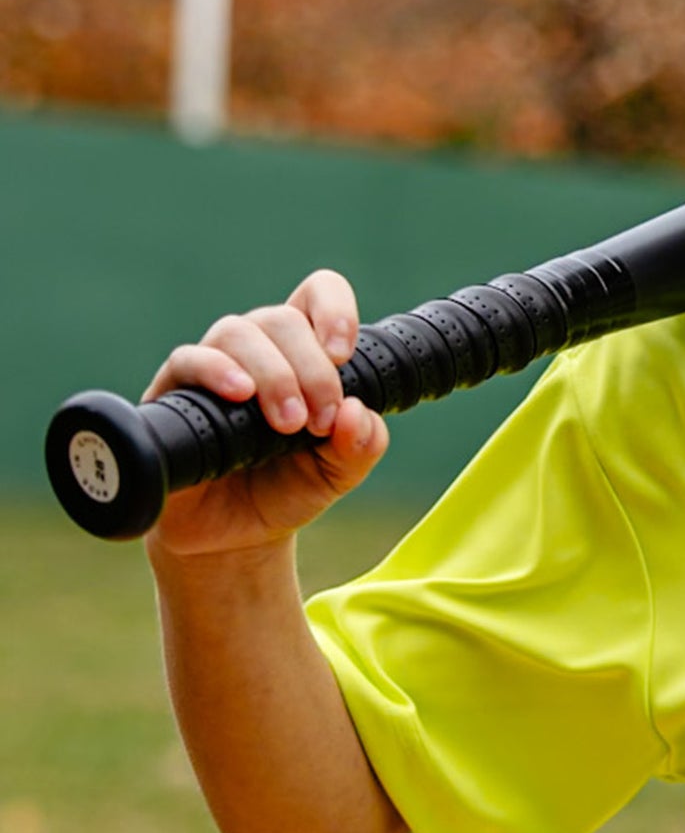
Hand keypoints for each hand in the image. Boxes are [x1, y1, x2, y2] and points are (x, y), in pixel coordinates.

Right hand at [141, 269, 388, 558]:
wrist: (233, 537)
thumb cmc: (287, 490)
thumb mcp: (338, 473)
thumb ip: (361, 444)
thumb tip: (358, 412)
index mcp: (304, 355)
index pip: (316, 295)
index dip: (334, 308)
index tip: (344, 353)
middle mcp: (259, 352)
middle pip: (282, 319)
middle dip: (310, 367)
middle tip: (318, 421)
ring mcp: (214, 367)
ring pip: (238, 332)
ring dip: (272, 373)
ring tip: (288, 424)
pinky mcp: (176, 393)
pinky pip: (188, 360)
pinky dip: (216, 370)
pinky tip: (239, 394)